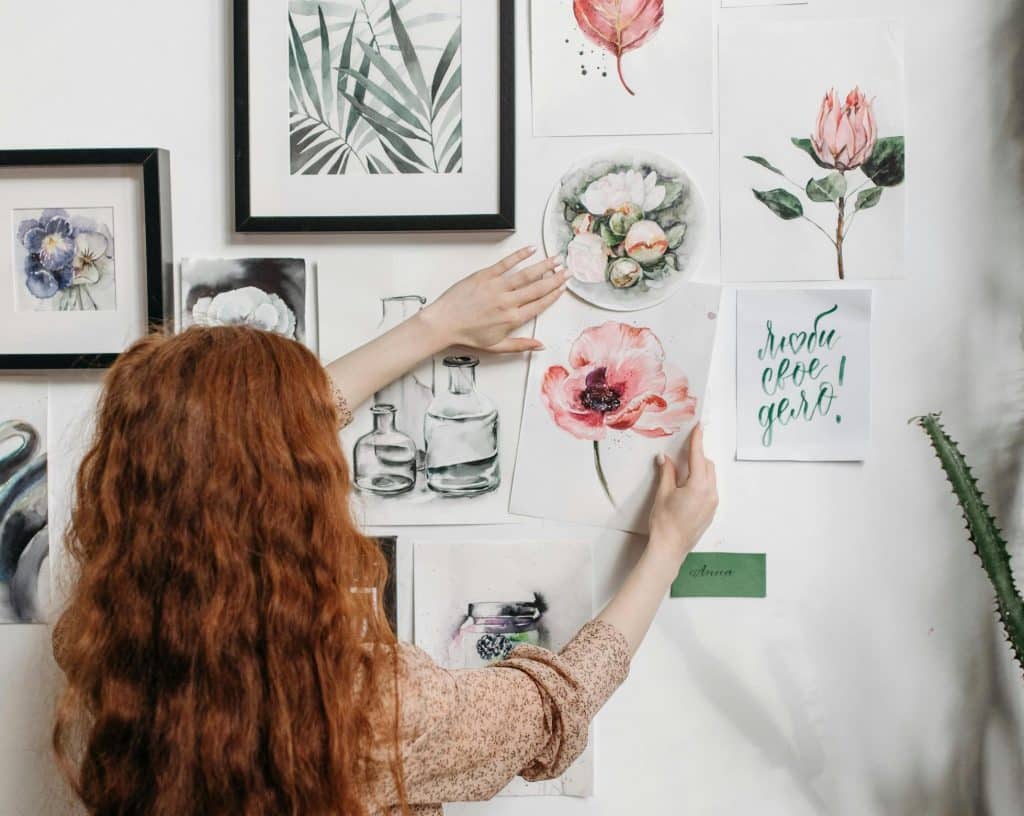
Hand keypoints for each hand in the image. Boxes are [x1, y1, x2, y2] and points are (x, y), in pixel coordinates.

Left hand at [419, 246, 569, 352]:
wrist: (444, 323)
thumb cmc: (468, 335)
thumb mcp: (496, 346)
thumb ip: (521, 345)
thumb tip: (541, 346)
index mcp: (512, 319)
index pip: (539, 305)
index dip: (553, 296)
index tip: (562, 288)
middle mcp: (508, 302)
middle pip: (538, 288)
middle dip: (555, 279)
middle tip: (567, 271)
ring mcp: (497, 287)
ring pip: (526, 275)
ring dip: (543, 266)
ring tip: (556, 259)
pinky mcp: (485, 276)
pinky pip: (506, 263)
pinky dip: (520, 255)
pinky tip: (531, 249)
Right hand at [647, 423, 718, 567]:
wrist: (670, 548)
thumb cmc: (664, 522)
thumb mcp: (663, 493)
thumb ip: (667, 472)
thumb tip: (665, 458)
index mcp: (698, 486)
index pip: (698, 456)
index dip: (697, 440)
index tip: (699, 427)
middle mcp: (710, 493)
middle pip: (707, 465)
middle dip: (696, 456)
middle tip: (682, 452)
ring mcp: (713, 503)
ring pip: (710, 477)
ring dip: (699, 469)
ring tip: (682, 472)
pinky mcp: (711, 511)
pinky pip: (710, 489)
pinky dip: (701, 482)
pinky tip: (686, 487)